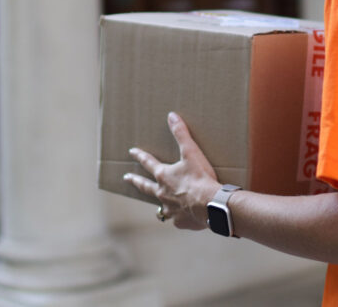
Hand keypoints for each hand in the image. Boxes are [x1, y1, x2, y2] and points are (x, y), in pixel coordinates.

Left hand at [124, 112, 221, 229]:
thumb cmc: (200, 178)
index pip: (148, 163)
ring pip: (160, 207)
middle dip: (135, 181)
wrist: (211, 204)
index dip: (140, 156)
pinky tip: (185, 217)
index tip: (132, 152)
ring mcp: (170, 209)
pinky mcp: (180, 221)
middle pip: (145, 186)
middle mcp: (162, 193)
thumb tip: (171, 116)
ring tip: (159, 207)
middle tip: (127, 178)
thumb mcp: (191, 152)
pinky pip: (177, 219)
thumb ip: (181, 134)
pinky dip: (180, 217)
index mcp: (164, 176)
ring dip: (159, 205)